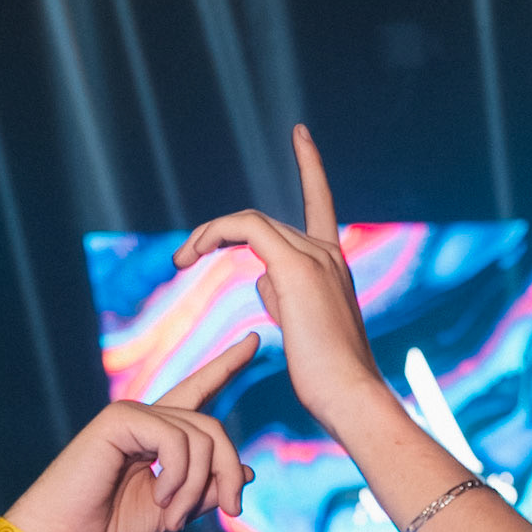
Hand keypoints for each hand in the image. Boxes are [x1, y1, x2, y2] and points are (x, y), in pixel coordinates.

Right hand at [11, 337, 257, 531]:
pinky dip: (178, 477)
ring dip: (197, 487)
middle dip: (230, 471)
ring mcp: (131, 414)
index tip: (255, 340)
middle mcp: (146, 418)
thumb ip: (207, 490)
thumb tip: (248, 471)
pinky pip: (175, 440)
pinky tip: (160, 498)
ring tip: (174, 517)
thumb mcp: (174, 512)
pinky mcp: (119, 419)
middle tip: (230, 511)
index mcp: (158, 435)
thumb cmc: (109, 528)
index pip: (199, 390)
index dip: (226, 365)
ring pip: (200, 437)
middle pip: (213, 427)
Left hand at [173, 127, 384, 432]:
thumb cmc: (328, 379)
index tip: (300, 134)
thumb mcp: (302, 331)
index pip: (321, 204)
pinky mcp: (298, 267)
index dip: (311, 168)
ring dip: (209, 234)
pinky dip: (216, 231)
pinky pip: (248, 228)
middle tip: (182, 256)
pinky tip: (193, 252)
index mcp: (334, 267)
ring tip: (180, 258)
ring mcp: (315, 257)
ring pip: (251, 221)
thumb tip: (262, 278)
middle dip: (218, 232)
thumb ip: (283, 296)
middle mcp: (328, 254)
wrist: (351, 397)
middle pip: (264, 223)